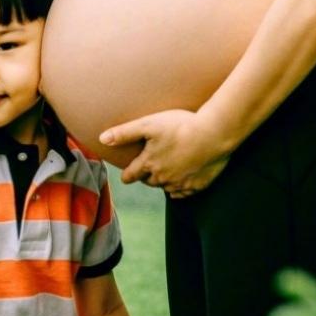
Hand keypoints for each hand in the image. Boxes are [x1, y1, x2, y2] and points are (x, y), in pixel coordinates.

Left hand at [100, 109, 229, 196]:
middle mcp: (162, 178)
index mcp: (148, 164)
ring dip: (164, 180)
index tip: (127, 174)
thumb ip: (125, 133)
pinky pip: (183, 192)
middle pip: (148, 181)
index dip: (127, 174)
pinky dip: (181, 187)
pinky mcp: (196, 186)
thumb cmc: (180, 125)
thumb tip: (102, 138)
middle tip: (150, 165)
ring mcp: (180, 184)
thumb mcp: (149, 124)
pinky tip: (183, 178)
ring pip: (166, 187)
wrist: (213, 134)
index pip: (131, 175)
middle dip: (147, 175)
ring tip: (169, 168)